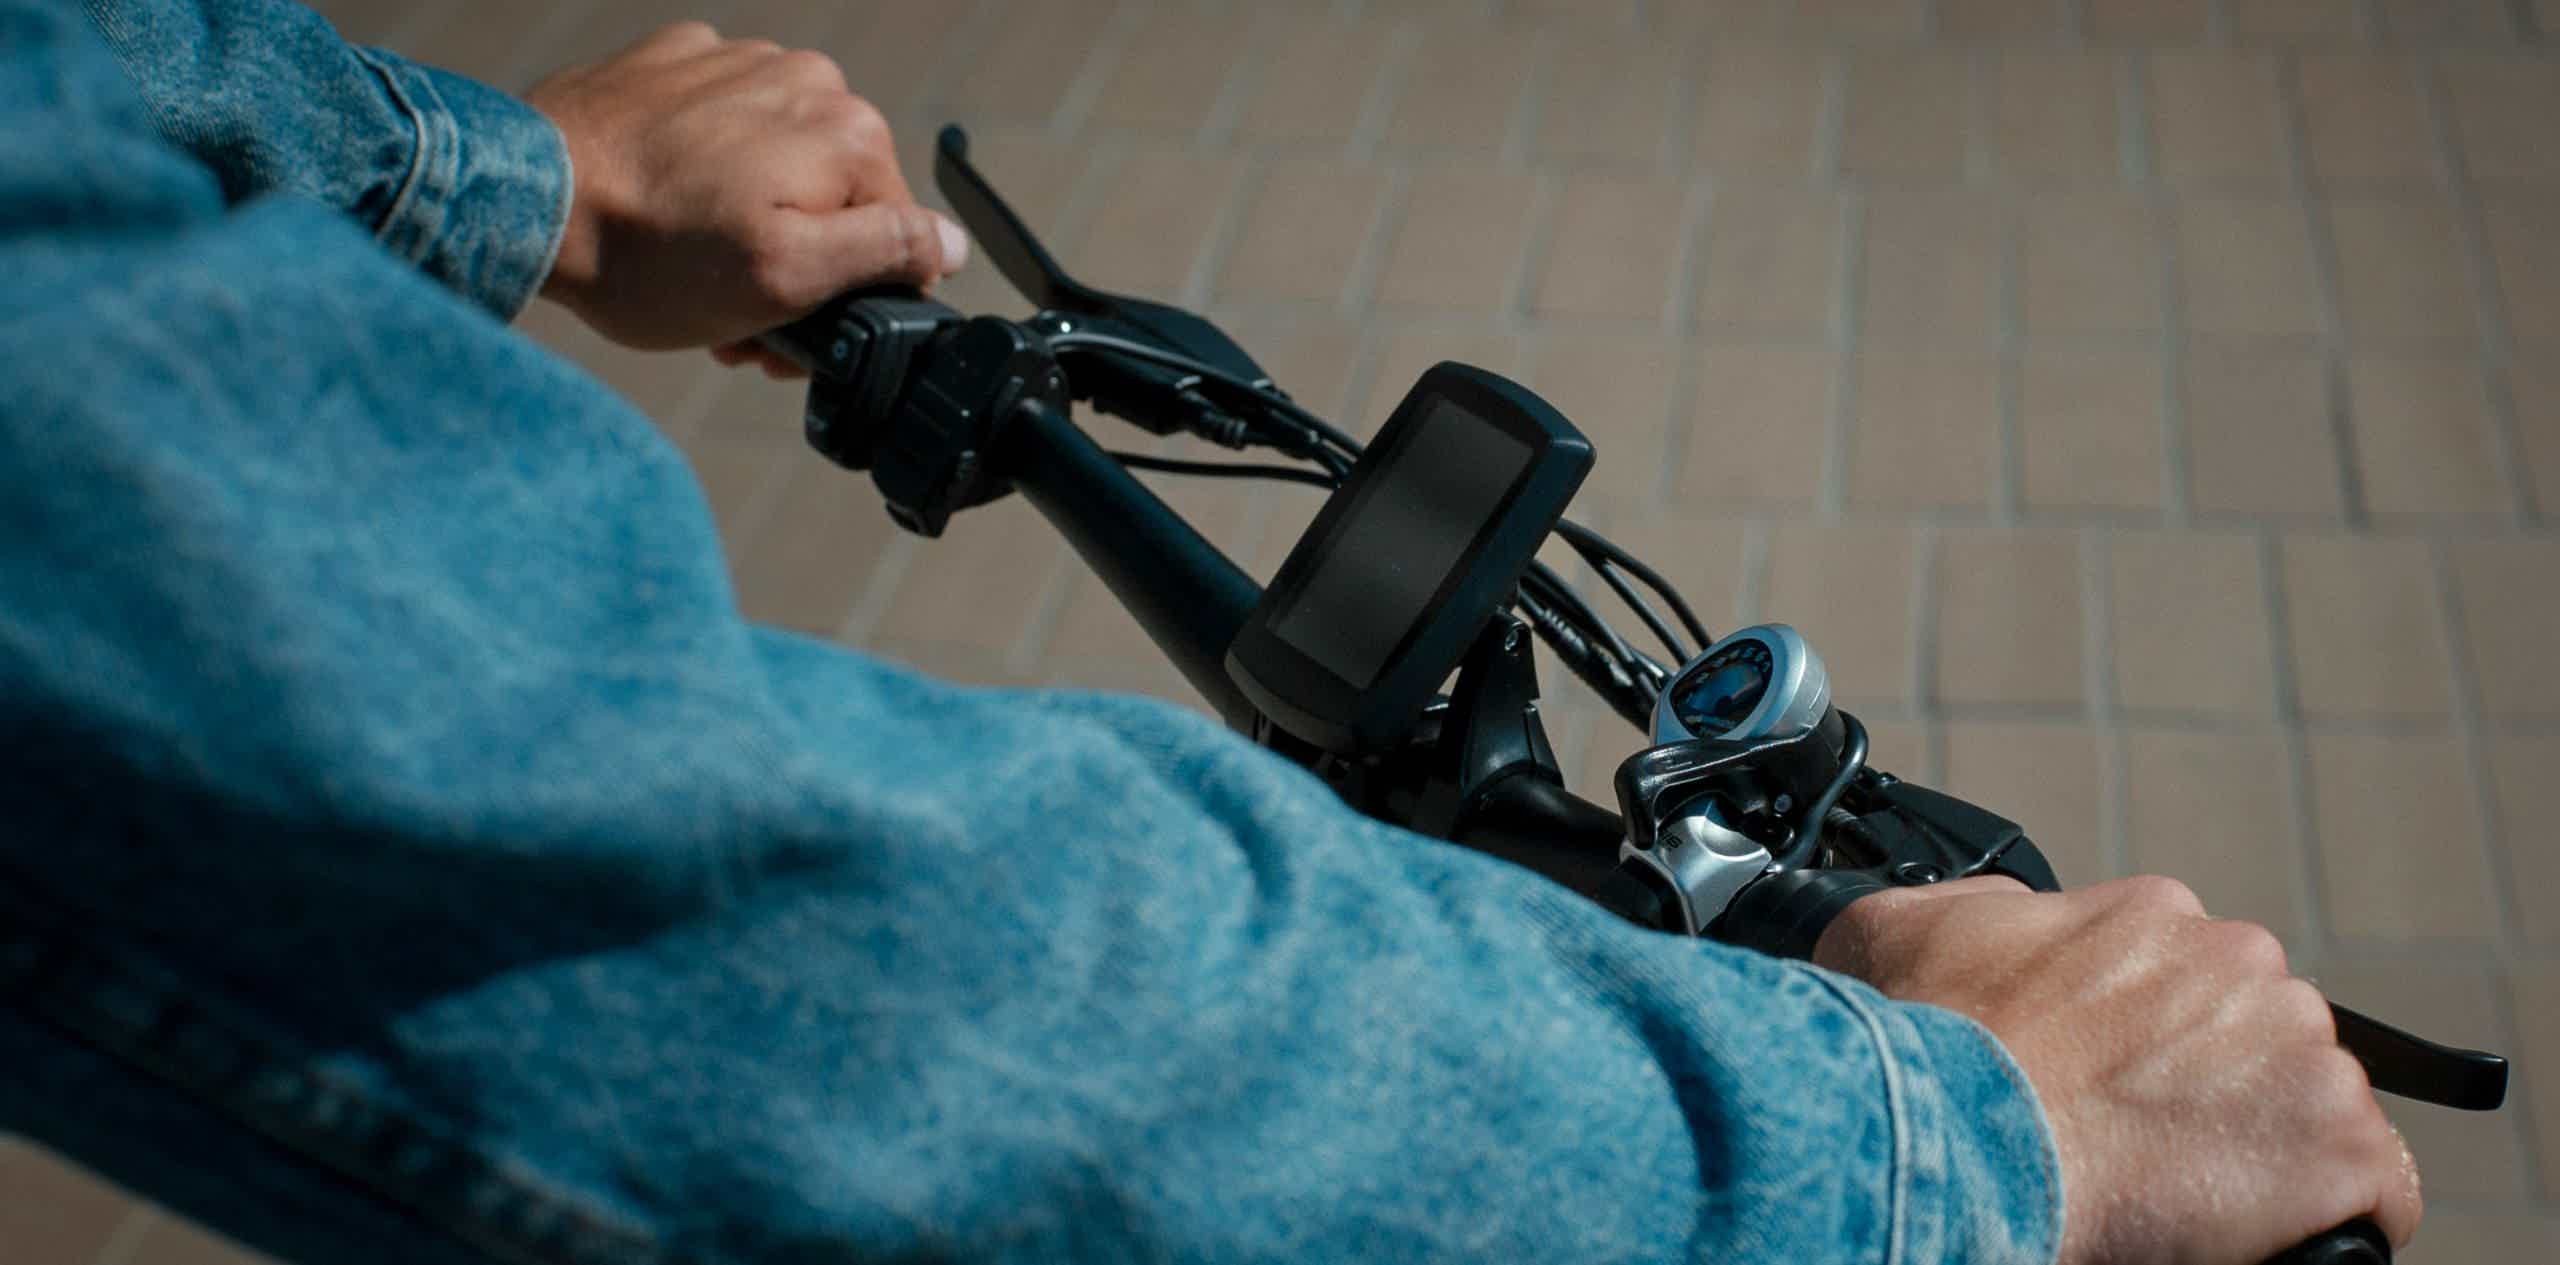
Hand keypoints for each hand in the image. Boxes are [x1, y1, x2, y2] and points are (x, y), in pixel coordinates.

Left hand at [523, 21, 966, 370]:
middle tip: (731, 313)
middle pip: (833, 194)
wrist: (526, 201)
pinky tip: (661, 208)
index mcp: (848, 132)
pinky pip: (717, 127)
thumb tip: (951, 242)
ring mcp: (736, 60)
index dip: (845, 297)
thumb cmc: (651, 253)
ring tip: (689, 264)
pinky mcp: (674, 60)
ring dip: (750, 219)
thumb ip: (887, 252)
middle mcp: (805, 79)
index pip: (891, 233)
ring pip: (777, 161)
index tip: (783, 332)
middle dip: (795, 259)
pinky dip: (702, 171)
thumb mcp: (788, 280)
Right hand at [1815, 875, 2419, 1264]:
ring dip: (2264, 1149)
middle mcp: (2243, 964)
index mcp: (2154, 918)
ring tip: (2188, 1193)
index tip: (2116, 1081)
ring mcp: (2302, 1054)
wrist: (1955, 1136)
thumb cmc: (1922, 1044)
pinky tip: (2268, 1233)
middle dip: (2215, 1086)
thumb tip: (2006, 915)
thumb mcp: (1897, 927)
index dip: (2153, 1041)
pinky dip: (2334, 1218)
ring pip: (2314, 1107)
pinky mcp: (2342, 1148)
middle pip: (2261, 1036)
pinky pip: (2376, 1192)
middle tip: (2146, 1143)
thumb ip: (1977, 909)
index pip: (2189, 977)